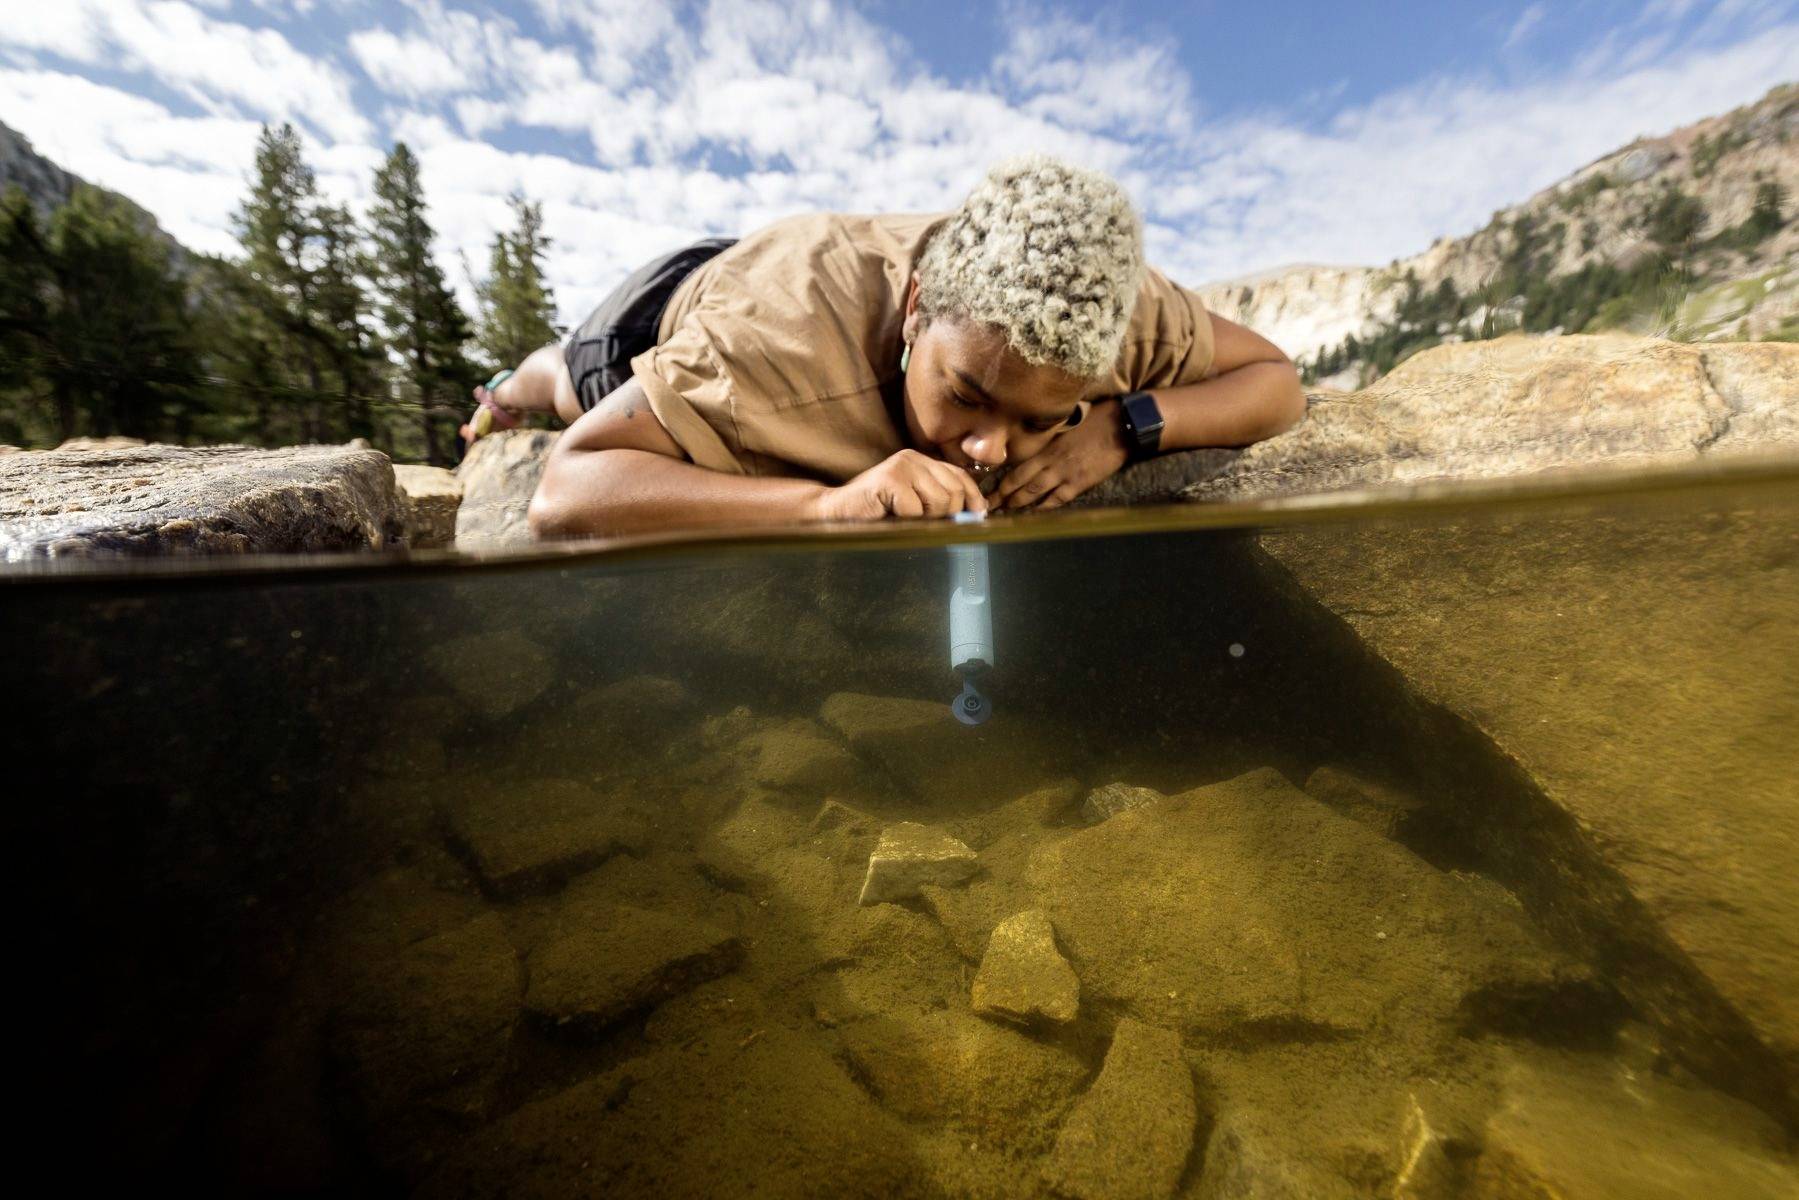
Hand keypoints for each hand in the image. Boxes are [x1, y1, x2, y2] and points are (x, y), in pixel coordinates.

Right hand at [810, 449, 987, 520]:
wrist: (835, 512)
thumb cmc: (875, 513)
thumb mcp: (913, 504)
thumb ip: (939, 501)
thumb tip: (976, 513)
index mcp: (921, 461)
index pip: (960, 476)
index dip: (973, 498)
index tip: (977, 516)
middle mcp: (913, 458)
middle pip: (954, 491)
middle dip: (947, 515)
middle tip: (925, 524)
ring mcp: (900, 466)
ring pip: (940, 501)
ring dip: (926, 520)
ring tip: (905, 520)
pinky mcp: (889, 479)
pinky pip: (916, 510)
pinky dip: (906, 522)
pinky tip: (891, 518)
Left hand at [994, 399, 1129, 509]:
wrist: (1120, 426)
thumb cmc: (1095, 419)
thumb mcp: (1066, 422)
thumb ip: (1049, 434)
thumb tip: (1034, 433)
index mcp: (1047, 446)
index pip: (1017, 467)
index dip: (1002, 481)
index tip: (990, 489)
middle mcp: (1051, 461)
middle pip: (1021, 482)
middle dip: (1003, 496)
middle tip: (988, 506)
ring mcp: (1065, 473)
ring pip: (1035, 492)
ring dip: (1019, 503)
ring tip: (1006, 512)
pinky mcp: (1080, 482)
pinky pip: (1058, 499)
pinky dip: (1045, 507)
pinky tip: (1035, 513)